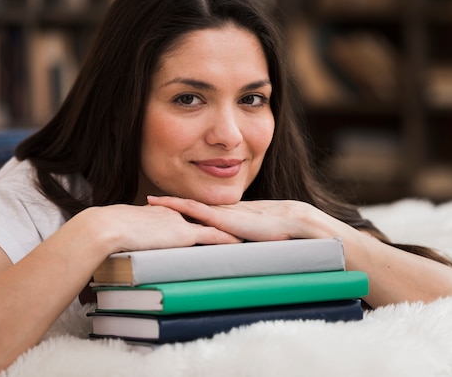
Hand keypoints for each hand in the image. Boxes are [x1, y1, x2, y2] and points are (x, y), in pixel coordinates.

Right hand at [77, 203, 242, 252]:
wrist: (108, 227)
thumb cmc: (109, 232)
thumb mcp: (127, 233)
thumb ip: (137, 237)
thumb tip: (134, 245)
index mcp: (164, 214)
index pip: (189, 219)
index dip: (203, 222)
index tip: (216, 225)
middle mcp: (176, 215)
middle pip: (205, 220)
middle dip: (223, 224)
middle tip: (240, 228)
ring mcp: (181, 223)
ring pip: (212, 226)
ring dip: (229, 231)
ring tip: (247, 234)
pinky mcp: (183, 234)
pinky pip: (212, 237)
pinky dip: (226, 240)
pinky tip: (239, 243)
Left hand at [146, 196, 340, 241]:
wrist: (300, 226)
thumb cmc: (289, 234)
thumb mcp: (264, 235)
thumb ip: (252, 238)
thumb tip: (247, 250)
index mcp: (237, 216)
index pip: (208, 211)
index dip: (190, 208)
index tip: (172, 208)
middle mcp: (229, 212)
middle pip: (196, 206)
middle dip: (175, 205)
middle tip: (151, 202)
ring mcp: (227, 214)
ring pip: (192, 206)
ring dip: (171, 204)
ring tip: (150, 201)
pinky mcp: (226, 218)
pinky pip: (196, 210)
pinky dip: (179, 205)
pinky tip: (162, 204)